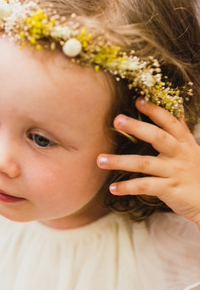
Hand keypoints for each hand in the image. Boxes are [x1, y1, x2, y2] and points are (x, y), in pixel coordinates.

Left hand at [97, 98, 199, 226]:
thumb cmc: (196, 174)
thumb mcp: (192, 151)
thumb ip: (180, 134)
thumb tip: (174, 112)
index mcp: (184, 143)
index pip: (170, 122)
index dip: (155, 110)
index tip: (138, 99)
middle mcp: (180, 155)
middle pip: (158, 137)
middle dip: (137, 127)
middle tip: (116, 119)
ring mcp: (175, 172)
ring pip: (145, 163)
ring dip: (120, 161)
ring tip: (100, 160)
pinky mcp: (170, 190)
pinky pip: (145, 186)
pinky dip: (128, 187)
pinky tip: (112, 188)